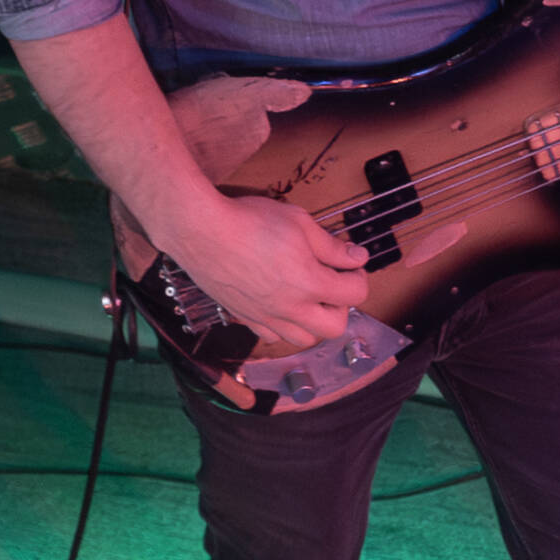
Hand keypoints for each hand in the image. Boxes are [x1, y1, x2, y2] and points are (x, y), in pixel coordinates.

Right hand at [170, 192, 368, 348]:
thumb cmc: (249, 221)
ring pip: (303, 339)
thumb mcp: (300, 223)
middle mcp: (289, 308)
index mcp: (309, 284)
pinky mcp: (244, 317)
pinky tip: (281, 302)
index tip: (351, 263)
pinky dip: (283, 326)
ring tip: (308, 295)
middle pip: (335, 327)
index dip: (359, 275)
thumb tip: (357, 257)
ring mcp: (265, 317)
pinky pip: (271, 336)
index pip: (356, 293)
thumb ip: (332, 246)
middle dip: (342, 306)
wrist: (200, 231)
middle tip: (333, 283)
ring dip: (314, 321)